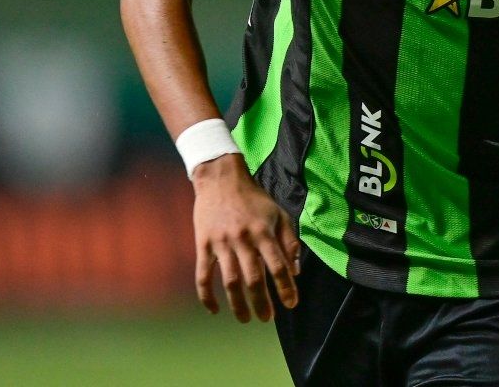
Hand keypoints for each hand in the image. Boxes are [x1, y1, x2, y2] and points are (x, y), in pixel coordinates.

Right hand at [191, 154, 301, 321]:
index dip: (286, 287)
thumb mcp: (279, 214)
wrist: (221, 179)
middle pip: (254, 278)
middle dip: (262, 302)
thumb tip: (295, 271)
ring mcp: (221, 243)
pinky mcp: (203, 245)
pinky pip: (204, 275)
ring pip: (230, 281)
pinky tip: (215, 309)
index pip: (278, 265)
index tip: (291, 304)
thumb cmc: (254, 199)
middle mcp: (243, 239)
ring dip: (237, 303)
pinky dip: (207, 295)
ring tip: (246, 318)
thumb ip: (290, 241)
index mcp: (264, 232)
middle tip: (267, 319)